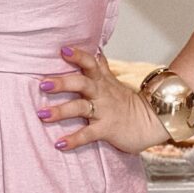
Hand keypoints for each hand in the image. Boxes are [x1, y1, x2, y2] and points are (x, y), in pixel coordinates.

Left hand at [36, 46, 168, 154]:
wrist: (151, 122)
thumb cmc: (125, 101)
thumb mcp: (112, 80)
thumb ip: (100, 66)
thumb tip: (94, 48)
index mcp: (101, 80)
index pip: (90, 62)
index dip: (78, 55)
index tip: (63, 50)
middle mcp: (101, 93)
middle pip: (81, 83)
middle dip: (62, 83)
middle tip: (43, 84)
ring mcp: (104, 111)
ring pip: (80, 108)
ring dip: (61, 111)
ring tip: (42, 114)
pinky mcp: (106, 130)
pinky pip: (88, 134)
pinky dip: (74, 139)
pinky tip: (59, 144)